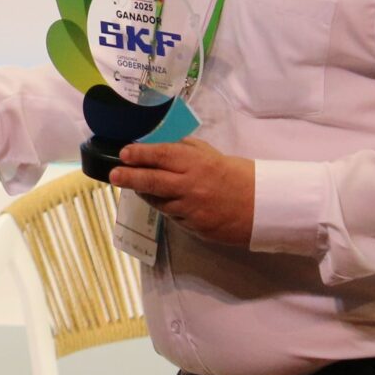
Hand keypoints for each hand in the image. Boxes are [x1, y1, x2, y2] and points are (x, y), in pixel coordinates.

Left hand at [107, 137, 254, 245]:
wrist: (260, 206)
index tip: (124, 153)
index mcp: (197, 163)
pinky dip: (165, 207)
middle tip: (113, 174)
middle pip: (152, 180)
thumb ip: (184, 150)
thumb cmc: (235, 175)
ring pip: (158, 201)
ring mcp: (191, 208)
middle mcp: (191, 185)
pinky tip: (164, 201)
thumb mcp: (211, 154)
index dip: (140, 154)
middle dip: (129, 177)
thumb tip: (157, 148)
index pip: (162, 155)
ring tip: (137, 186)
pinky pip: (172, 216)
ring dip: (145, 193)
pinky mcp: (194, 226)